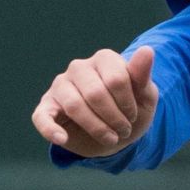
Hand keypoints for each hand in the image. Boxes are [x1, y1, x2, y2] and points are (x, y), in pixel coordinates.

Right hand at [32, 46, 158, 156]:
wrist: (115, 133)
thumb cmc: (131, 110)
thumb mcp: (145, 96)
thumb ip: (143, 74)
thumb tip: (147, 50)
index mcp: (105, 59)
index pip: (116, 79)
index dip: (128, 104)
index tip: (134, 115)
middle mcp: (79, 67)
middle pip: (95, 93)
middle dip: (114, 118)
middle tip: (124, 130)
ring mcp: (60, 86)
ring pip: (74, 106)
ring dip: (96, 128)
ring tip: (111, 138)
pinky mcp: (46, 106)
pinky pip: (41, 117)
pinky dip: (51, 130)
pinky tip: (63, 139)